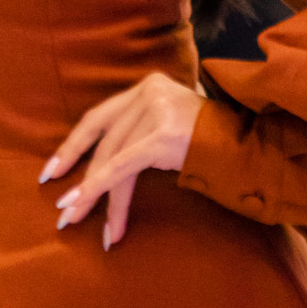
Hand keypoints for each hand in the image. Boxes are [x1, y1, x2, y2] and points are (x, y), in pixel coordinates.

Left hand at [40, 71, 207, 248]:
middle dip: (80, 179)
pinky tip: (95, 215)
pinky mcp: (161, 134)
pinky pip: (123, 167)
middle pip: (104, 140)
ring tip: (76, 221)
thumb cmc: (215, 147)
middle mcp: (150, 91)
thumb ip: (141, 132)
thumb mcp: (171, 128)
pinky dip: (103, 190)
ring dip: (94, 196)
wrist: (254, 149)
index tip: (52, 172)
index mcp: (149, 86)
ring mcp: (156, 110)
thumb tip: (101, 164)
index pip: (100, 118)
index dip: (73, 146)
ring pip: (112, 159)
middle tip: (62, 212)